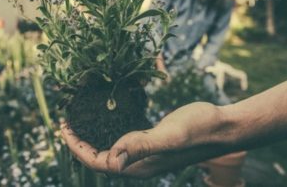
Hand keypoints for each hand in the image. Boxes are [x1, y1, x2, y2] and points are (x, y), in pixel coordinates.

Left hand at [61, 102, 222, 177]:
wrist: (222, 126)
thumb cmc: (199, 130)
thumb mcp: (169, 136)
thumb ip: (141, 147)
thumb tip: (112, 161)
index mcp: (139, 166)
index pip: (98, 162)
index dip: (77, 148)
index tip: (64, 128)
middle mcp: (140, 164)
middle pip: (101, 159)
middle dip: (80, 144)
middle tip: (67, 123)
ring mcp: (147, 154)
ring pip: (111, 150)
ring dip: (93, 138)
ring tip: (80, 122)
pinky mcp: (153, 142)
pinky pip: (124, 140)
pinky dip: (110, 131)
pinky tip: (107, 119)